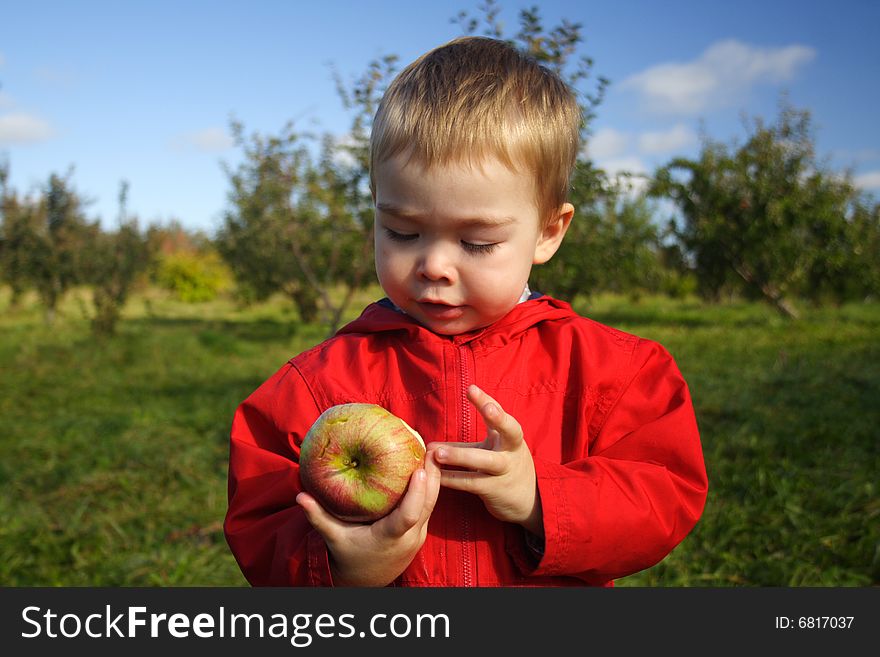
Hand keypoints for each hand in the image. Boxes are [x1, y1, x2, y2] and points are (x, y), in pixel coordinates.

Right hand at [296, 455, 440, 586]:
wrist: (366, 580)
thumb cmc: (348, 555)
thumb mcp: (333, 538)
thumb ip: (318, 517)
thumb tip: (300, 496)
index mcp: (390, 537)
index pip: (410, 515)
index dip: (417, 493)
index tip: (420, 470)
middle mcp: (409, 536)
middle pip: (429, 504)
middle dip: (432, 475)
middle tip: (430, 447)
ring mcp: (418, 534)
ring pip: (433, 503)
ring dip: (434, 478)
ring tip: (430, 450)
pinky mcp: (421, 530)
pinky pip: (429, 505)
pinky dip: (429, 486)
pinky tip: (425, 466)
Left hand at [428, 385, 542, 536]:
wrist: (528, 501)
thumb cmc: (504, 468)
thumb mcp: (490, 452)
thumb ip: (462, 447)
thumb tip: (430, 446)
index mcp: (509, 437)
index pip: (500, 414)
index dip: (487, 401)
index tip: (471, 388)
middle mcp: (512, 450)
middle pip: (511, 430)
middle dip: (500, 418)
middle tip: (487, 407)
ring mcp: (506, 470)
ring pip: (485, 460)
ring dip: (460, 456)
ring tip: (437, 454)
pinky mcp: (496, 489)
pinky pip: (473, 482)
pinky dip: (454, 479)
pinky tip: (437, 477)